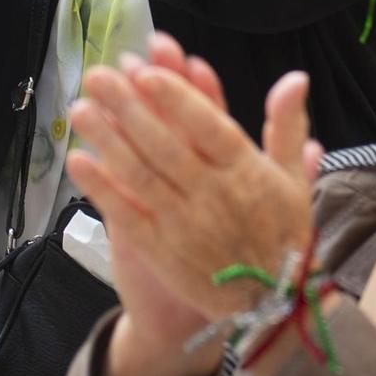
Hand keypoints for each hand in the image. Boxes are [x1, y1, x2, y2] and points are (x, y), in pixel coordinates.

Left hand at [67, 58, 321, 325]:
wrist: (271, 304)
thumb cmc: (282, 234)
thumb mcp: (292, 179)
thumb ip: (287, 126)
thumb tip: (296, 77)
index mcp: (246, 171)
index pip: (209, 127)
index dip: (178, 100)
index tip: (147, 71)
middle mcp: (213, 195)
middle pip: (166, 145)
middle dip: (129, 108)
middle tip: (98, 76)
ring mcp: (184, 224)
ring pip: (141, 175)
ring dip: (108, 140)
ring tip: (80, 109)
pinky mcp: (162, 251)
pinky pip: (128, 215)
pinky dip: (102, 188)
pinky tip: (79, 161)